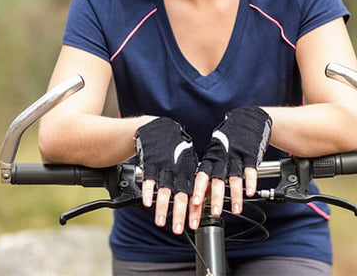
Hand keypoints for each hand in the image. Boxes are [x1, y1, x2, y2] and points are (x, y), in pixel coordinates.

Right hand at [135, 117, 197, 233]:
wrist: (159, 127)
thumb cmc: (176, 147)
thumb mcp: (190, 161)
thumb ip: (197, 179)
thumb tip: (209, 196)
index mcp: (189, 171)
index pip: (193, 193)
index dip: (194, 210)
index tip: (194, 225)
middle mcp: (177, 170)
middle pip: (180, 194)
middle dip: (180, 212)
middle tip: (179, 229)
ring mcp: (164, 167)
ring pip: (164, 189)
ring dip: (163, 207)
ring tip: (161, 222)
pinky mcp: (151, 163)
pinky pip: (149, 179)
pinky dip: (148, 191)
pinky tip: (147, 203)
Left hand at [189, 106, 271, 226]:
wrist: (247, 118)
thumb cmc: (229, 138)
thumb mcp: (217, 153)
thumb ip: (210, 173)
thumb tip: (203, 195)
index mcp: (212, 157)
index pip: (202, 175)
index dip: (198, 190)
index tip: (195, 204)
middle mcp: (223, 157)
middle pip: (218, 179)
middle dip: (216, 197)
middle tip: (215, 212)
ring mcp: (237, 155)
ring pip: (234, 177)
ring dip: (235, 194)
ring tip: (235, 210)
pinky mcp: (250, 154)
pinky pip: (250, 169)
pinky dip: (250, 181)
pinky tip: (250, 192)